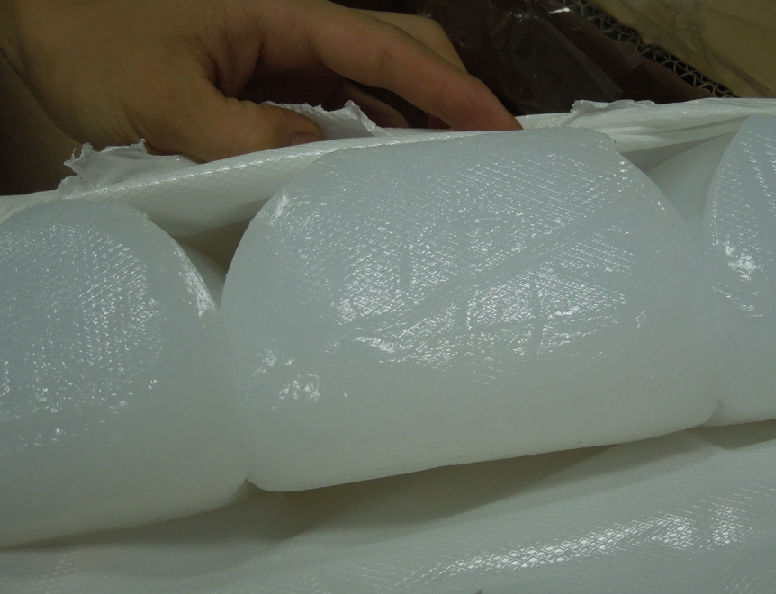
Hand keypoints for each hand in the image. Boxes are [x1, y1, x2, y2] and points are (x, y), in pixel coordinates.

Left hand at [0, 0, 519, 160]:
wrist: (42, 17)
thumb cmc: (93, 44)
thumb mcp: (166, 102)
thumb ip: (246, 135)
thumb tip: (321, 161)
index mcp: (288, 18)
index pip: (392, 54)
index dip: (454, 92)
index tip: (504, 130)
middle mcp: (299, 29)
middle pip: (403, 51)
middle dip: (455, 95)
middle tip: (494, 153)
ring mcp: (287, 53)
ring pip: (377, 78)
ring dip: (422, 117)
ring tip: (456, 167)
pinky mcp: (271, 79)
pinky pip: (342, 101)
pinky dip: (377, 129)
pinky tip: (387, 164)